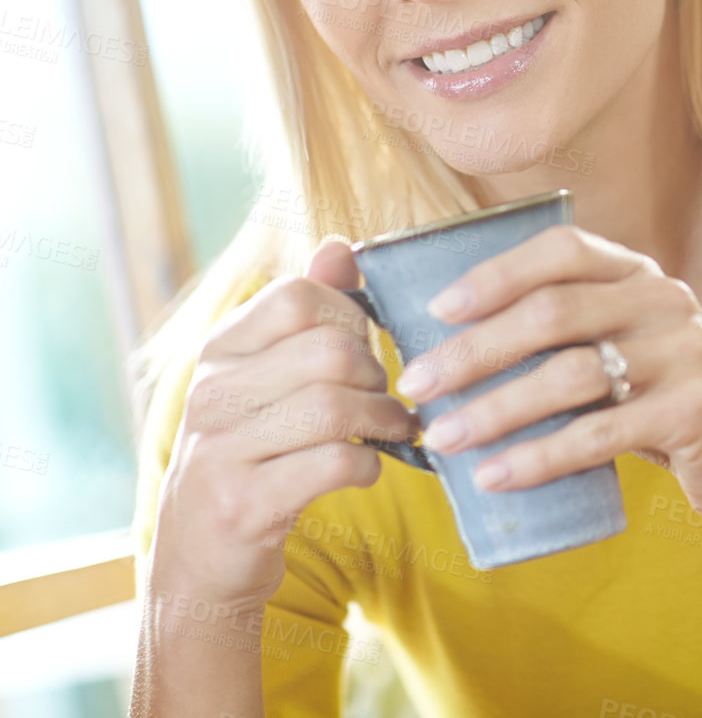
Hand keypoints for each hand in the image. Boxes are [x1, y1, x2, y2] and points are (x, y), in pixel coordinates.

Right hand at [148, 239, 417, 611]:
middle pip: (331, 352)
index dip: (350, 316)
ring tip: (392, 429)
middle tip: (384, 397)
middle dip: (376, 374)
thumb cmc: (254, 456)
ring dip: (384, 420)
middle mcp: (211, 394)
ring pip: (336, 407)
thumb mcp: (267, 381)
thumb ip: (307, 315)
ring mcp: (221, 451)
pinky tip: (367, 466)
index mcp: (219, 352)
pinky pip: (337, 462)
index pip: (297, 296)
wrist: (200, 563)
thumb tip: (341, 247)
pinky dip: (370, 463)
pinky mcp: (245, 505)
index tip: (363, 348)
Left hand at [396, 224, 701, 524]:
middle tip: (418, 385)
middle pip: (553, 313)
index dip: (496, 273)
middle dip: (475, 350)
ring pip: (571, 375)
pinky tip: (496, 476)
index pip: (563, 249)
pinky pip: (601, 434)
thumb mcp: (625, 351)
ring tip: (444, 438)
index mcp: (641, 274)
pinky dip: (540, 457)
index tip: (436, 310)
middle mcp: (666, 301)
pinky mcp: (696, 410)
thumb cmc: (662, 404)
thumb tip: (448, 349)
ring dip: (496, 409)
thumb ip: (568, 336)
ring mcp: (687, 352)